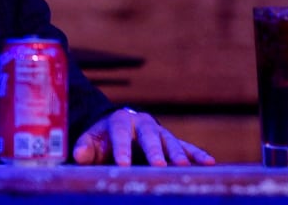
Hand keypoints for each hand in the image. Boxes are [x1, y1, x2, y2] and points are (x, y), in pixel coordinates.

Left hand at [73, 107, 215, 166]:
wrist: (119, 126)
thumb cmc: (103, 137)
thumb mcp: (91, 139)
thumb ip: (84, 147)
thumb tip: (78, 155)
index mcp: (120, 121)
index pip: (120, 134)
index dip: (121, 149)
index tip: (123, 164)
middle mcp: (143, 124)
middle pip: (149, 137)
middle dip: (154, 151)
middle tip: (158, 165)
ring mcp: (160, 131)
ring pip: (170, 141)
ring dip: (178, 154)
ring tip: (184, 167)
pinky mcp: (172, 140)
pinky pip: (187, 147)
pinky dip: (197, 154)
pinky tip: (209, 163)